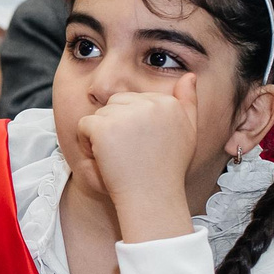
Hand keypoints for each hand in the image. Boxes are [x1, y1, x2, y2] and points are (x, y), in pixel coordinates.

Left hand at [75, 75, 198, 244]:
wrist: (151, 197)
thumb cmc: (167, 169)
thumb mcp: (187, 133)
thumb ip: (188, 102)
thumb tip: (189, 76)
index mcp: (168, 103)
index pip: (136, 100)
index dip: (132, 124)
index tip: (141, 147)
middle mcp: (149, 104)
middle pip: (116, 103)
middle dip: (116, 125)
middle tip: (127, 153)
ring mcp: (126, 114)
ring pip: (100, 113)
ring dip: (101, 134)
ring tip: (117, 157)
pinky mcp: (105, 126)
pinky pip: (84, 125)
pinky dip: (86, 142)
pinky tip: (102, 158)